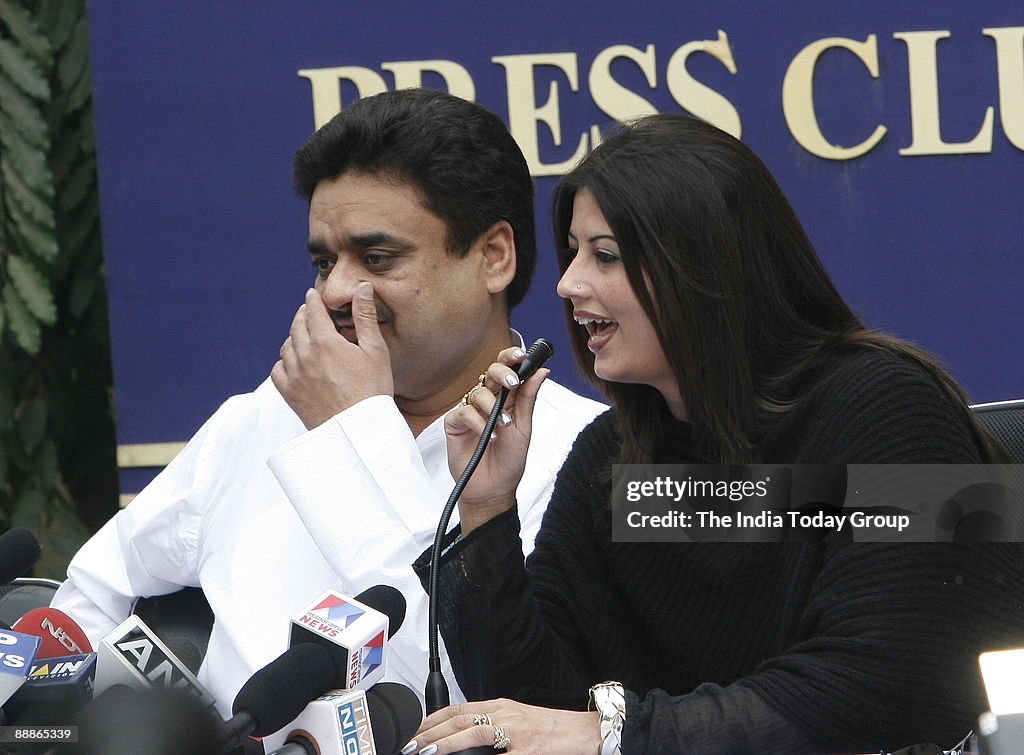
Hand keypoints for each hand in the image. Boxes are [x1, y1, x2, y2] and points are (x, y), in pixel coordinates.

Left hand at [272, 282, 392, 428]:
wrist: (357, 431)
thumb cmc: (372, 391)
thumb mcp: (375, 351)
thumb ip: (365, 317)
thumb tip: (361, 288)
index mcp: (325, 342)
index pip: (313, 310)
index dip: (313, 299)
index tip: (312, 294)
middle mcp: (304, 355)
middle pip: (297, 325)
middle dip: (303, 315)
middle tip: (310, 311)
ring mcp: (294, 376)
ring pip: (286, 346)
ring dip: (294, 337)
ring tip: (304, 336)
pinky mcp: (290, 394)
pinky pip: (278, 370)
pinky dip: (284, 362)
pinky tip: (295, 363)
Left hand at [407, 698, 600, 754]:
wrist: (584, 732)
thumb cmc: (552, 729)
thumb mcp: (517, 721)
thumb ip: (492, 726)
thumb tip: (462, 736)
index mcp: (500, 706)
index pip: (457, 709)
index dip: (432, 719)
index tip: (413, 730)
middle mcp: (504, 714)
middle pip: (458, 719)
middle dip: (429, 732)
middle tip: (408, 744)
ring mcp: (515, 732)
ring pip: (472, 732)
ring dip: (444, 742)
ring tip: (424, 751)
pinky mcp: (527, 750)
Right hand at [444, 347, 548, 533]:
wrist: (493, 489)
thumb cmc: (509, 460)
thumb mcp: (524, 428)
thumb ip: (528, 399)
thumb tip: (542, 371)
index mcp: (506, 399)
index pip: (507, 369)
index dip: (512, 357)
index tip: (522, 354)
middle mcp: (487, 401)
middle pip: (490, 373)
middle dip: (502, 373)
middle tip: (512, 383)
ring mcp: (469, 412)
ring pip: (478, 393)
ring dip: (493, 408)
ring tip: (503, 427)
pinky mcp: (454, 424)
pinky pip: (464, 412)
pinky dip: (477, 422)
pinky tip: (486, 436)